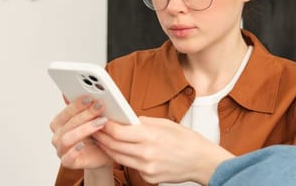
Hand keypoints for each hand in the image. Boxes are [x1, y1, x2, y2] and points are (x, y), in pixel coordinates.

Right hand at [50, 95, 113, 170]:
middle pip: (68, 123)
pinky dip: (74, 151)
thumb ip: (88, 106)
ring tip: (100, 123)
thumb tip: (86, 88)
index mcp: (60, 121)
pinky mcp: (67, 162)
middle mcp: (58, 135)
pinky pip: (67, 158)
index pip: (66, 111)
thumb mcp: (94, 118)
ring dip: (85, 129)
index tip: (90, 97)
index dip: (78, 104)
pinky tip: (83, 145)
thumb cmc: (97, 135)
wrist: (102, 155)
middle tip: (100, 107)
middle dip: (85, 114)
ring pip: (67, 138)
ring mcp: (61, 149)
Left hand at [93, 117, 234, 183]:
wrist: (202, 162)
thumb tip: (126, 119)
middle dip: (101, 136)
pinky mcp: (148, 177)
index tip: (99, 119)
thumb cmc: (187, 141)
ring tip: (101, 139)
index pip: (118, 132)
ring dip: (107, 147)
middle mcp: (147, 153)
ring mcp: (147, 167)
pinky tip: (119, 150)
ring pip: (118, 157)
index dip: (104, 126)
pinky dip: (123, 157)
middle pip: (114, 145)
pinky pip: (130, 165)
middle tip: (93, 129)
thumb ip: (143, 122)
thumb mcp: (166, 124)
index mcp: (151, 136)